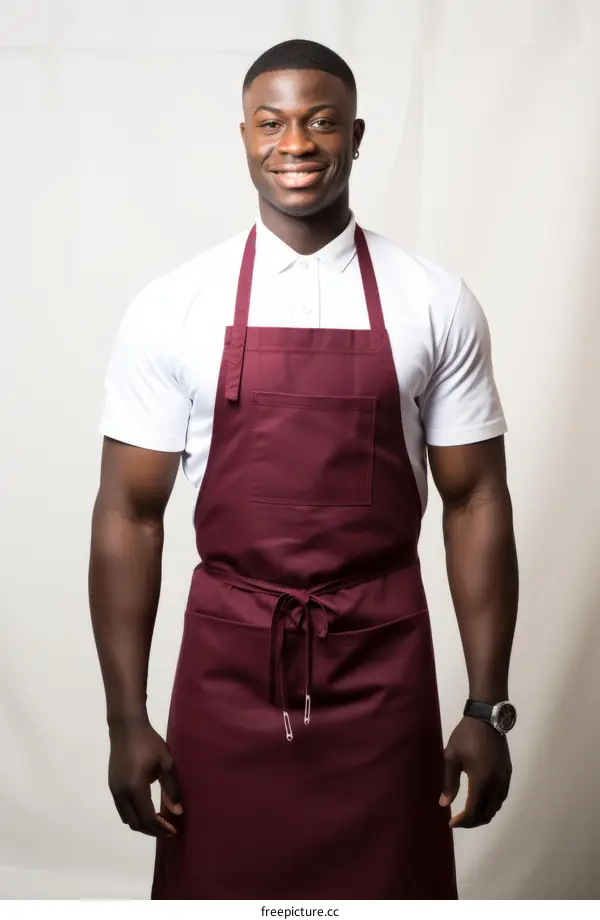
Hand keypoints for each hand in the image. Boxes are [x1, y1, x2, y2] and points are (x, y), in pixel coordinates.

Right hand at [108, 718, 182, 835]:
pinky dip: (134, 815)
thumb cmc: (149, 742)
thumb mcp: (166, 763)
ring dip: (142, 824)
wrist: (126, 727)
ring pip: (127, 818)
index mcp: (136, 788)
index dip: (161, 828)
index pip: (148, 818)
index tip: (174, 830)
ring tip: (159, 820)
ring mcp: (114, 790)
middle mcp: (122, 793)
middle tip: (168, 828)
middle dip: (152, 830)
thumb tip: (177, 811)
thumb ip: (171, 788)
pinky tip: (146, 808)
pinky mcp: (112, 785)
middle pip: (136, 823)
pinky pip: (122, 809)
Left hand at [439, 716, 511, 827]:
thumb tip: (444, 804)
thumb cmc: (465, 736)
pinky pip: (502, 797)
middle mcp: (496, 784)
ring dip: (484, 814)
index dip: (463, 821)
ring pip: (496, 807)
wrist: (487, 718)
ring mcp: (504, 779)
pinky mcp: (508, 773)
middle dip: (473, 822)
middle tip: (459, 821)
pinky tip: (482, 801)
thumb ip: (449, 782)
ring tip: (469, 813)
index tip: (451, 823)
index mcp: (481, 781)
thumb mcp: (451, 757)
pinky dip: (492, 805)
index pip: (473, 811)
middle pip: (487, 813)